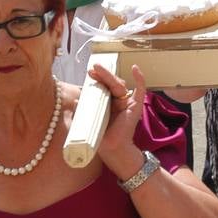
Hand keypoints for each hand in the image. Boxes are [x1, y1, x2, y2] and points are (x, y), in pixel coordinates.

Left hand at [91, 62, 145, 177]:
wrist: (112, 149)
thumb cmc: (101, 137)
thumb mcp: (89, 119)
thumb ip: (85, 109)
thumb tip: (76, 100)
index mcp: (109, 103)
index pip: (105, 86)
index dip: (98, 78)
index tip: (89, 72)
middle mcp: (119, 101)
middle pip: (112, 83)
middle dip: (102, 75)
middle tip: (93, 68)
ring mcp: (128, 103)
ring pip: (120, 85)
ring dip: (110, 76)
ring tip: (99, 70)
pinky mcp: (136, 106)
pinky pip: (140, 90)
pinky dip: (139, 79)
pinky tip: (135, 68)